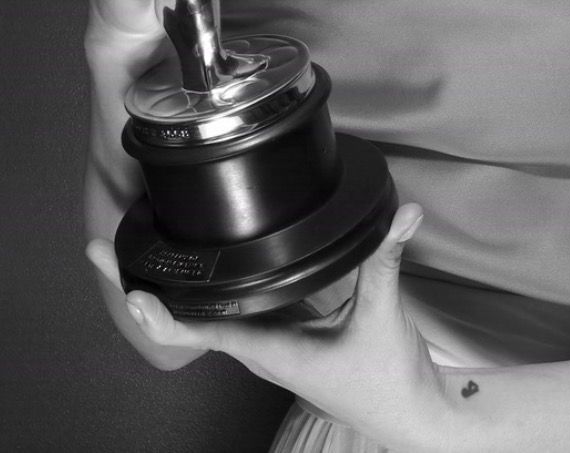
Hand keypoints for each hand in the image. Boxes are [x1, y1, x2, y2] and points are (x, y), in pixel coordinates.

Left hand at [86, 203, 453, 452]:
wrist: (407, 415)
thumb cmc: (387, 379)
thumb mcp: (384, 316)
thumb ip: (386, 261)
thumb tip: (403, 214)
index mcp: (272, 351)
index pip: (202, 332)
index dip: (160, 314)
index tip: (128, 288)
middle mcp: (260, 350)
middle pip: (185, 323)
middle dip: (142, 289)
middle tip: (102, 251)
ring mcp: (268, 346)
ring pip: (205, 319)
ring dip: (168, 291)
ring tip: (137, 252)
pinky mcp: (284, 338)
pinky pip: (232, 313)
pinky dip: (206, 291)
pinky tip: (203, 265)